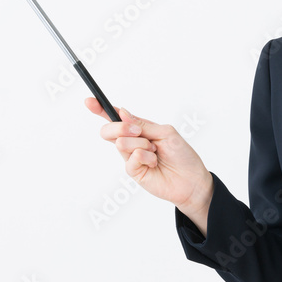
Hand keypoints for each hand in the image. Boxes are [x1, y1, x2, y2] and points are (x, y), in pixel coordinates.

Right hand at [84, 98, 213, 231]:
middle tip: (138, 132)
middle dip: (120, 127)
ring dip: (141, 144)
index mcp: (139, 128)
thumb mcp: (166, 132)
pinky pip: (131, 159)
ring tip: (156, 152)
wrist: (192, 180)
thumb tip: (122, 113)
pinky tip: (154, 163)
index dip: (101, 109)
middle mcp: (132, 142)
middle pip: (109, 130)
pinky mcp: (133, 172)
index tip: (89, 101)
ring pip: (121, 143)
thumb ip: (143, 124)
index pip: (116, 117)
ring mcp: (131, 157)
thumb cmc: (182, 155)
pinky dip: (145, 157)